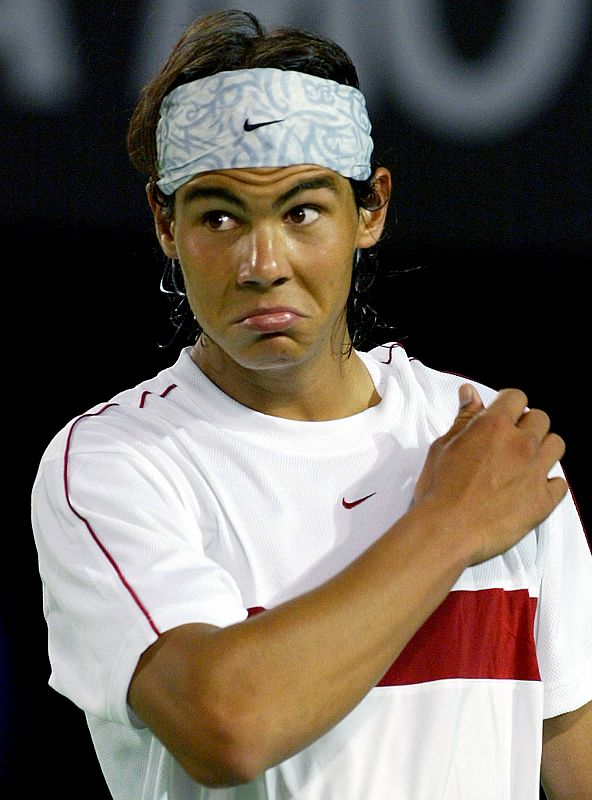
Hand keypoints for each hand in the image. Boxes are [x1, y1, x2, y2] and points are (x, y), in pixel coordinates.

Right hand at [413, 384, 567, 564]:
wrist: (446, 530)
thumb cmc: (439, 490)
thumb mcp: (443, 446)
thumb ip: (463, 419)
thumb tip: (470, 394)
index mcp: (494, 426)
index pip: (516, 397)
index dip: (508, 405)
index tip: (503, 416)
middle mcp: (521, 444)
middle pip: (540, 419)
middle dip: (527, 426)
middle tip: (510, 441)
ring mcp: (535, 472)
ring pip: (556, 446)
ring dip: (543, 449)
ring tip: (525, 463)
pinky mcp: (543, 500)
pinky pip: (560, 484)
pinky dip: (549, 484)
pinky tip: (531, 489)